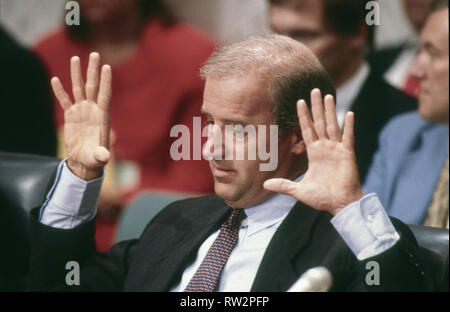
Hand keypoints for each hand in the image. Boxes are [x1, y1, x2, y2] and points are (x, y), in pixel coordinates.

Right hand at [51, 52, 111, 180]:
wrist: (84, 160)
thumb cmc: (94, 159)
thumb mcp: (98, 157)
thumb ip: (101, 155)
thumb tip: (105, 157)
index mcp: (102, 117)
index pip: (104, 95)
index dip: (105, 81)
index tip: (107, 67)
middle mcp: (92, 110)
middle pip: (93, 86)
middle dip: (93, 71)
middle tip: (95, 54)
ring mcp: (82, 111)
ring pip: (79, 89)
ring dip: (77, 74)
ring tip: (75, 58)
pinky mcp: (71, 115)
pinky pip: (65, 100)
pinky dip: (60, 90)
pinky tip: (56, 79)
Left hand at [263, 89, 363, 214]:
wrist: (340, 205)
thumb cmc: (322, 198)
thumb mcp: (298, 191)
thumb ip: (283, 185)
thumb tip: (265, 185)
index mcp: (314, 153)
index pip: (307, 130)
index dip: (303, 116)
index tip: (299, 101)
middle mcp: (325, 148)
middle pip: (320, 123)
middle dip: (316, 107)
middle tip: (314, 90)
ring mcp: (337, 150)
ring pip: (332, 126)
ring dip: (330, 111)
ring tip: (327, 96)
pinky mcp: (347, 155)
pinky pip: (348, 138)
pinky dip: (349, 126)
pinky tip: (349, 113)